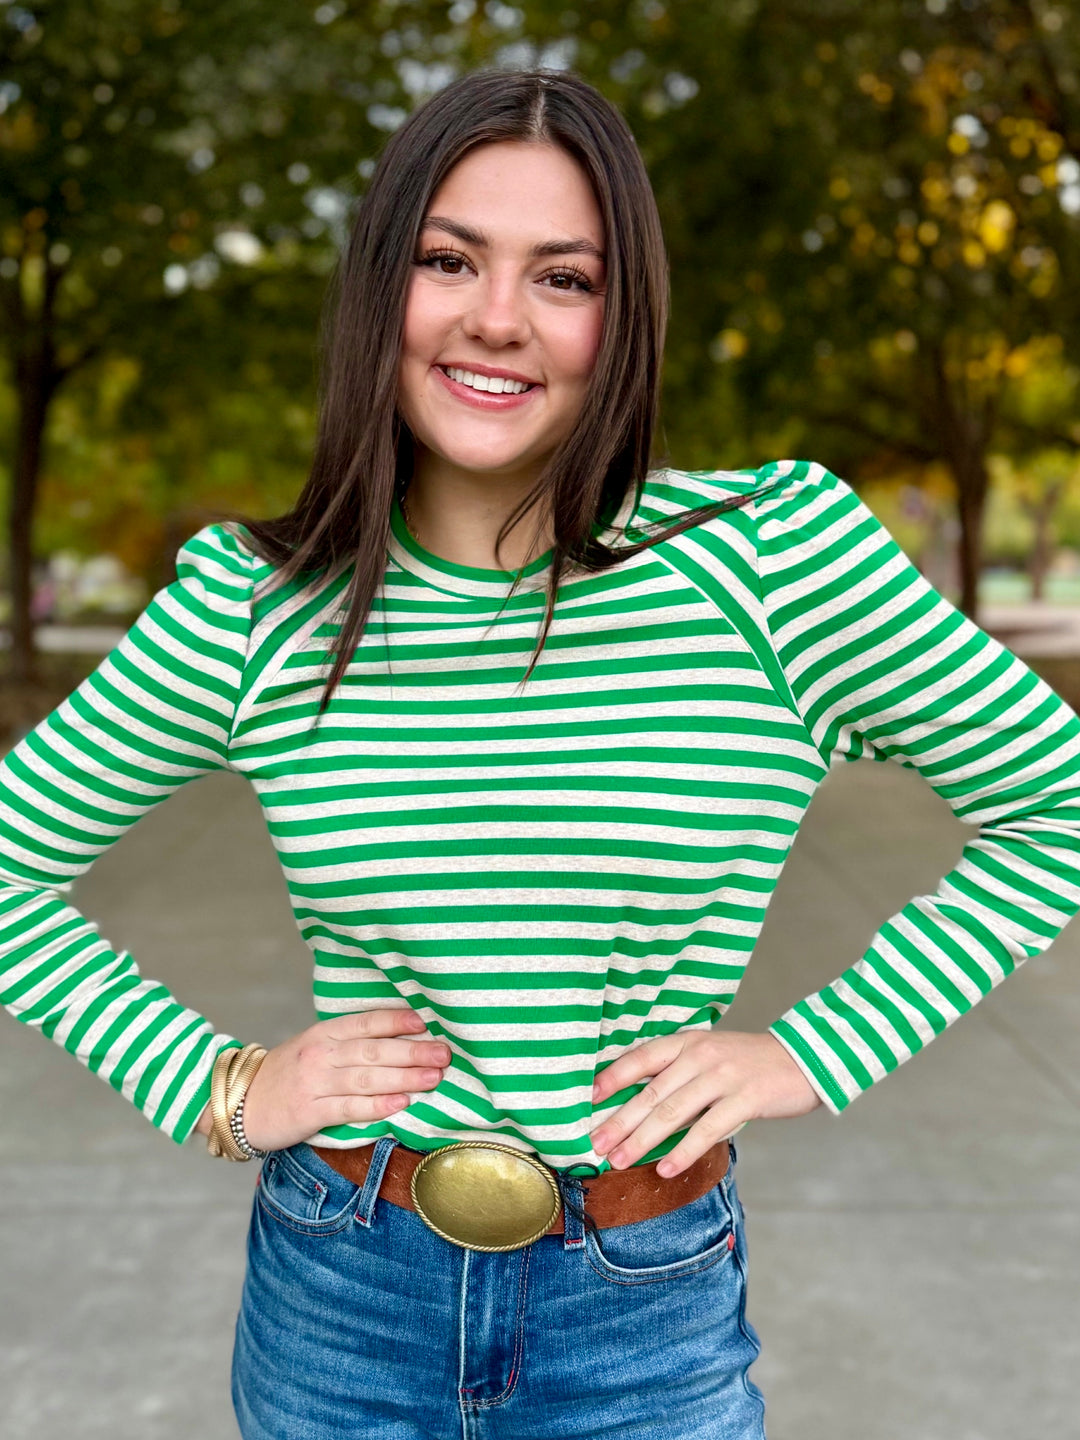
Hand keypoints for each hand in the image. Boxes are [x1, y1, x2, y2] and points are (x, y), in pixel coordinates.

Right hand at [195, 1009, 450, 1150]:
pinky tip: (401, 1103)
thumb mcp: (315, 1048)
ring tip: (434, 1078)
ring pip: (367, 1077)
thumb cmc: (287, 1075)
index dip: (397, 1020)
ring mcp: (315, 1083)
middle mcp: (321, 1054)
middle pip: (374, 1050)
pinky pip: (349, 1108)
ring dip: (404, 1077)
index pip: (366, 1022)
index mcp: (324, 1033)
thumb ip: (350, 1044)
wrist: (240, 1102)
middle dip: (413, 1051)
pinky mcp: (309, 1112)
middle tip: (444, 1053)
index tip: (425, 1022)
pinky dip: (377, 1105)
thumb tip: (400, 1041)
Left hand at [589, 1030, 820, 1177]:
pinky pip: (706, 1129)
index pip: (641, 1057)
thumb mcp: (709, 1056)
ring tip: (619, 1161)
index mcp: (688, 1042)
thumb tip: (638, 1106)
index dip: (614, 1077)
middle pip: (651, 1093)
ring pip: (672, 1113)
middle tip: (596, 1143)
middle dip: (620, 1121)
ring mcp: (722, 1077)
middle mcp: (700, 1056)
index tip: (590, 1099)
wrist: (802, 1059)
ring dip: (642, 1141)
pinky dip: (682, 1152)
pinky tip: (664, 1169)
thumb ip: (678, 1075)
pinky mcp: (744, 1099)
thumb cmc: (748, 1064)